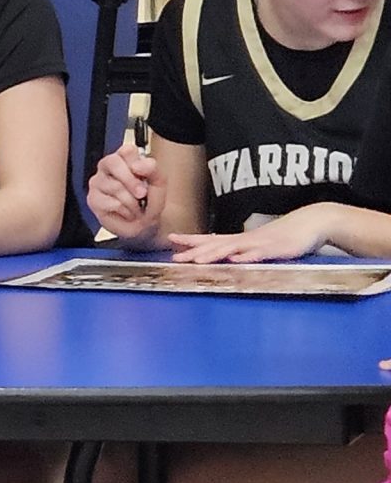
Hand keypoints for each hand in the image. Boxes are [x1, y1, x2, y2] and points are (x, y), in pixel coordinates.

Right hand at [87, 142, 162, 243]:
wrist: (146, 225)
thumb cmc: (149, 202)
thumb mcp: (159, 183)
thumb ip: (152, 169)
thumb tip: (138, 165)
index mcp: (124, 159)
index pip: (126, 150)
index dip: (136, 161)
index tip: (144, 174)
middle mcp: (107, 168)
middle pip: (113, 162)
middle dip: (131, 180)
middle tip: (142, 193)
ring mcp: (98, 183)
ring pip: (114, 186)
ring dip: (131, 201)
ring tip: (136, 207)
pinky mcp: (93, 200)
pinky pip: (111, 202)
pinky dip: (125, 211)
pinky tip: (126, 212)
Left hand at [170, 207, 331, 262]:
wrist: (313, 221)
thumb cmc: (286, 234)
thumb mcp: (259, 243)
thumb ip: (242, 249)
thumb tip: (226, 256)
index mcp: (241, 239)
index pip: (210, 238)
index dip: (191, 239)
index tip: (170, 239)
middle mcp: (246, 240)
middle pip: (216, 245)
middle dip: (194, 252)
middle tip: (174, 258)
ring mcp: (260, 243)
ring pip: (233, 249)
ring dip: (214, 254)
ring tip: (197, 260)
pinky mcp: (276, 249)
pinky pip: (259, 254)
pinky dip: (246, 257)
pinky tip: (235, 260)